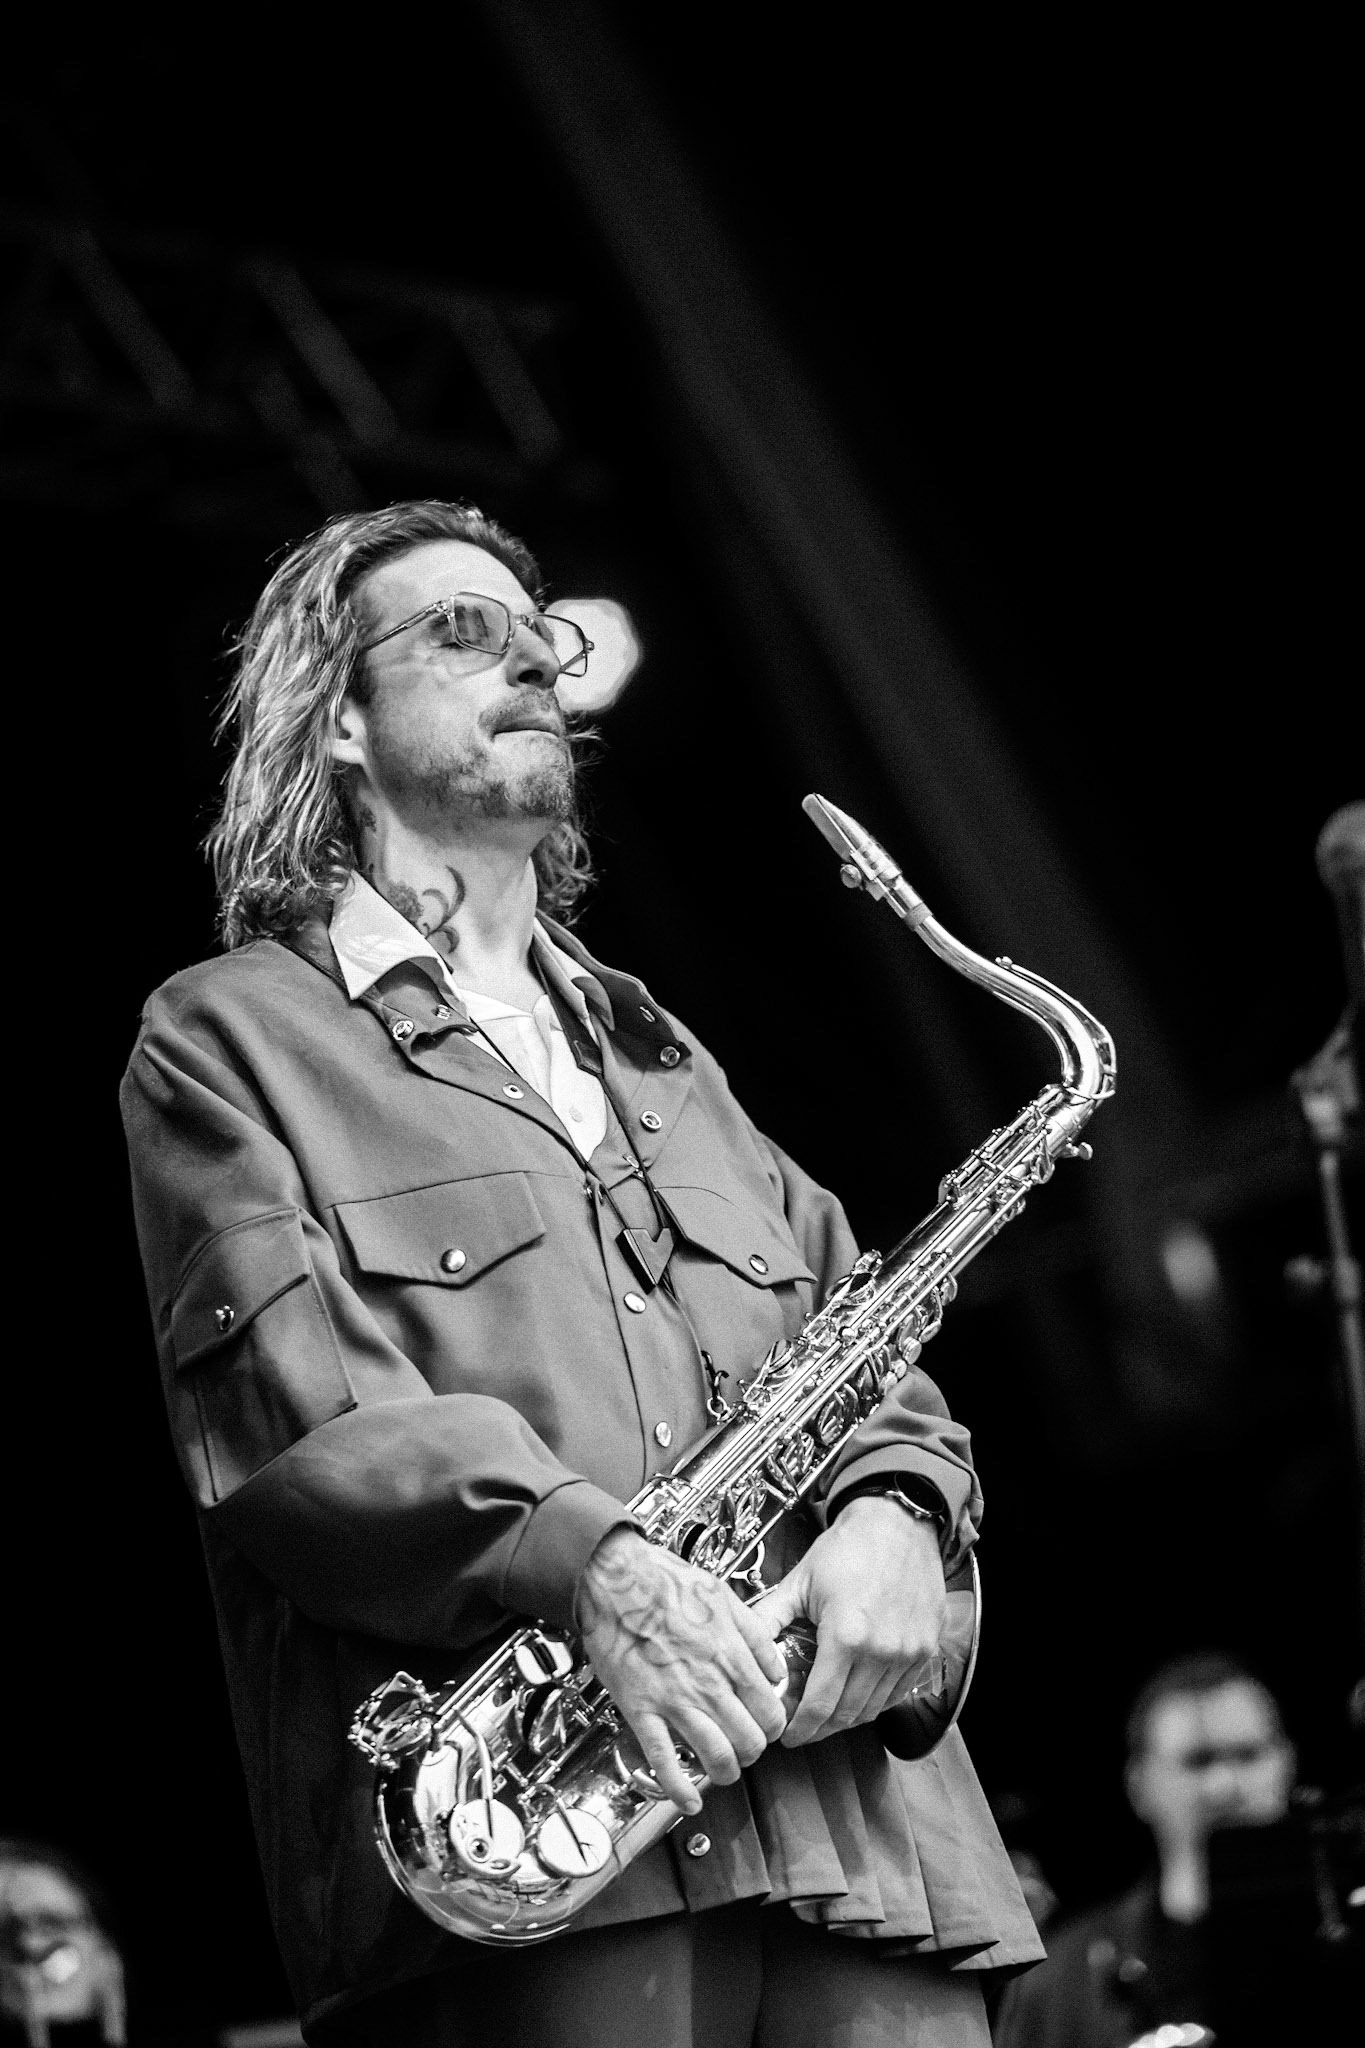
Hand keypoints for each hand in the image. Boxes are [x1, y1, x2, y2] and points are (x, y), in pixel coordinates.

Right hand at [576, 1528, 788, 1812]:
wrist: (615, 1579)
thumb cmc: (664, 1582)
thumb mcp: (725, 1597)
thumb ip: (755, 1636)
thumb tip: (775, 1668)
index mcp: (731, 1656)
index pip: (772, 1711)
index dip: (774, 1725)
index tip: (767, 1724)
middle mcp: (708, 1684)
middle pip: (751, 1741)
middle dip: (753, 1750)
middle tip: (746, 1746)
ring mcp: (674, 1702)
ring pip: (717, 1757)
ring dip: (725, 1772)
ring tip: (723, 1770)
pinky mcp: (642, 1711)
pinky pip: (663, 1762)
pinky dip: (679, 1790)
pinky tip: (688, 1800)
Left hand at [755, 1495, 946, 1746]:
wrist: (898, 1523)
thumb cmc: (851, 1546)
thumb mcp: (801, 1581)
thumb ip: (769, 1618)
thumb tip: (743, 1647)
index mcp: (846, 1636)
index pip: (820, 1705)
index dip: (801, 1728)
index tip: (788, 1734)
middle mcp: (882, 1651)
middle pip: (847, 1715)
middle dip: (820, 1728)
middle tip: (803, 1727)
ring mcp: (908, 1653)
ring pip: (874, 1709)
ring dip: (848, 1717)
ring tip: (828, 1711)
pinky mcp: (926, 1649)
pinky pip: (898, 1693)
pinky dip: (876, 1701)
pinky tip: (858, 1693)